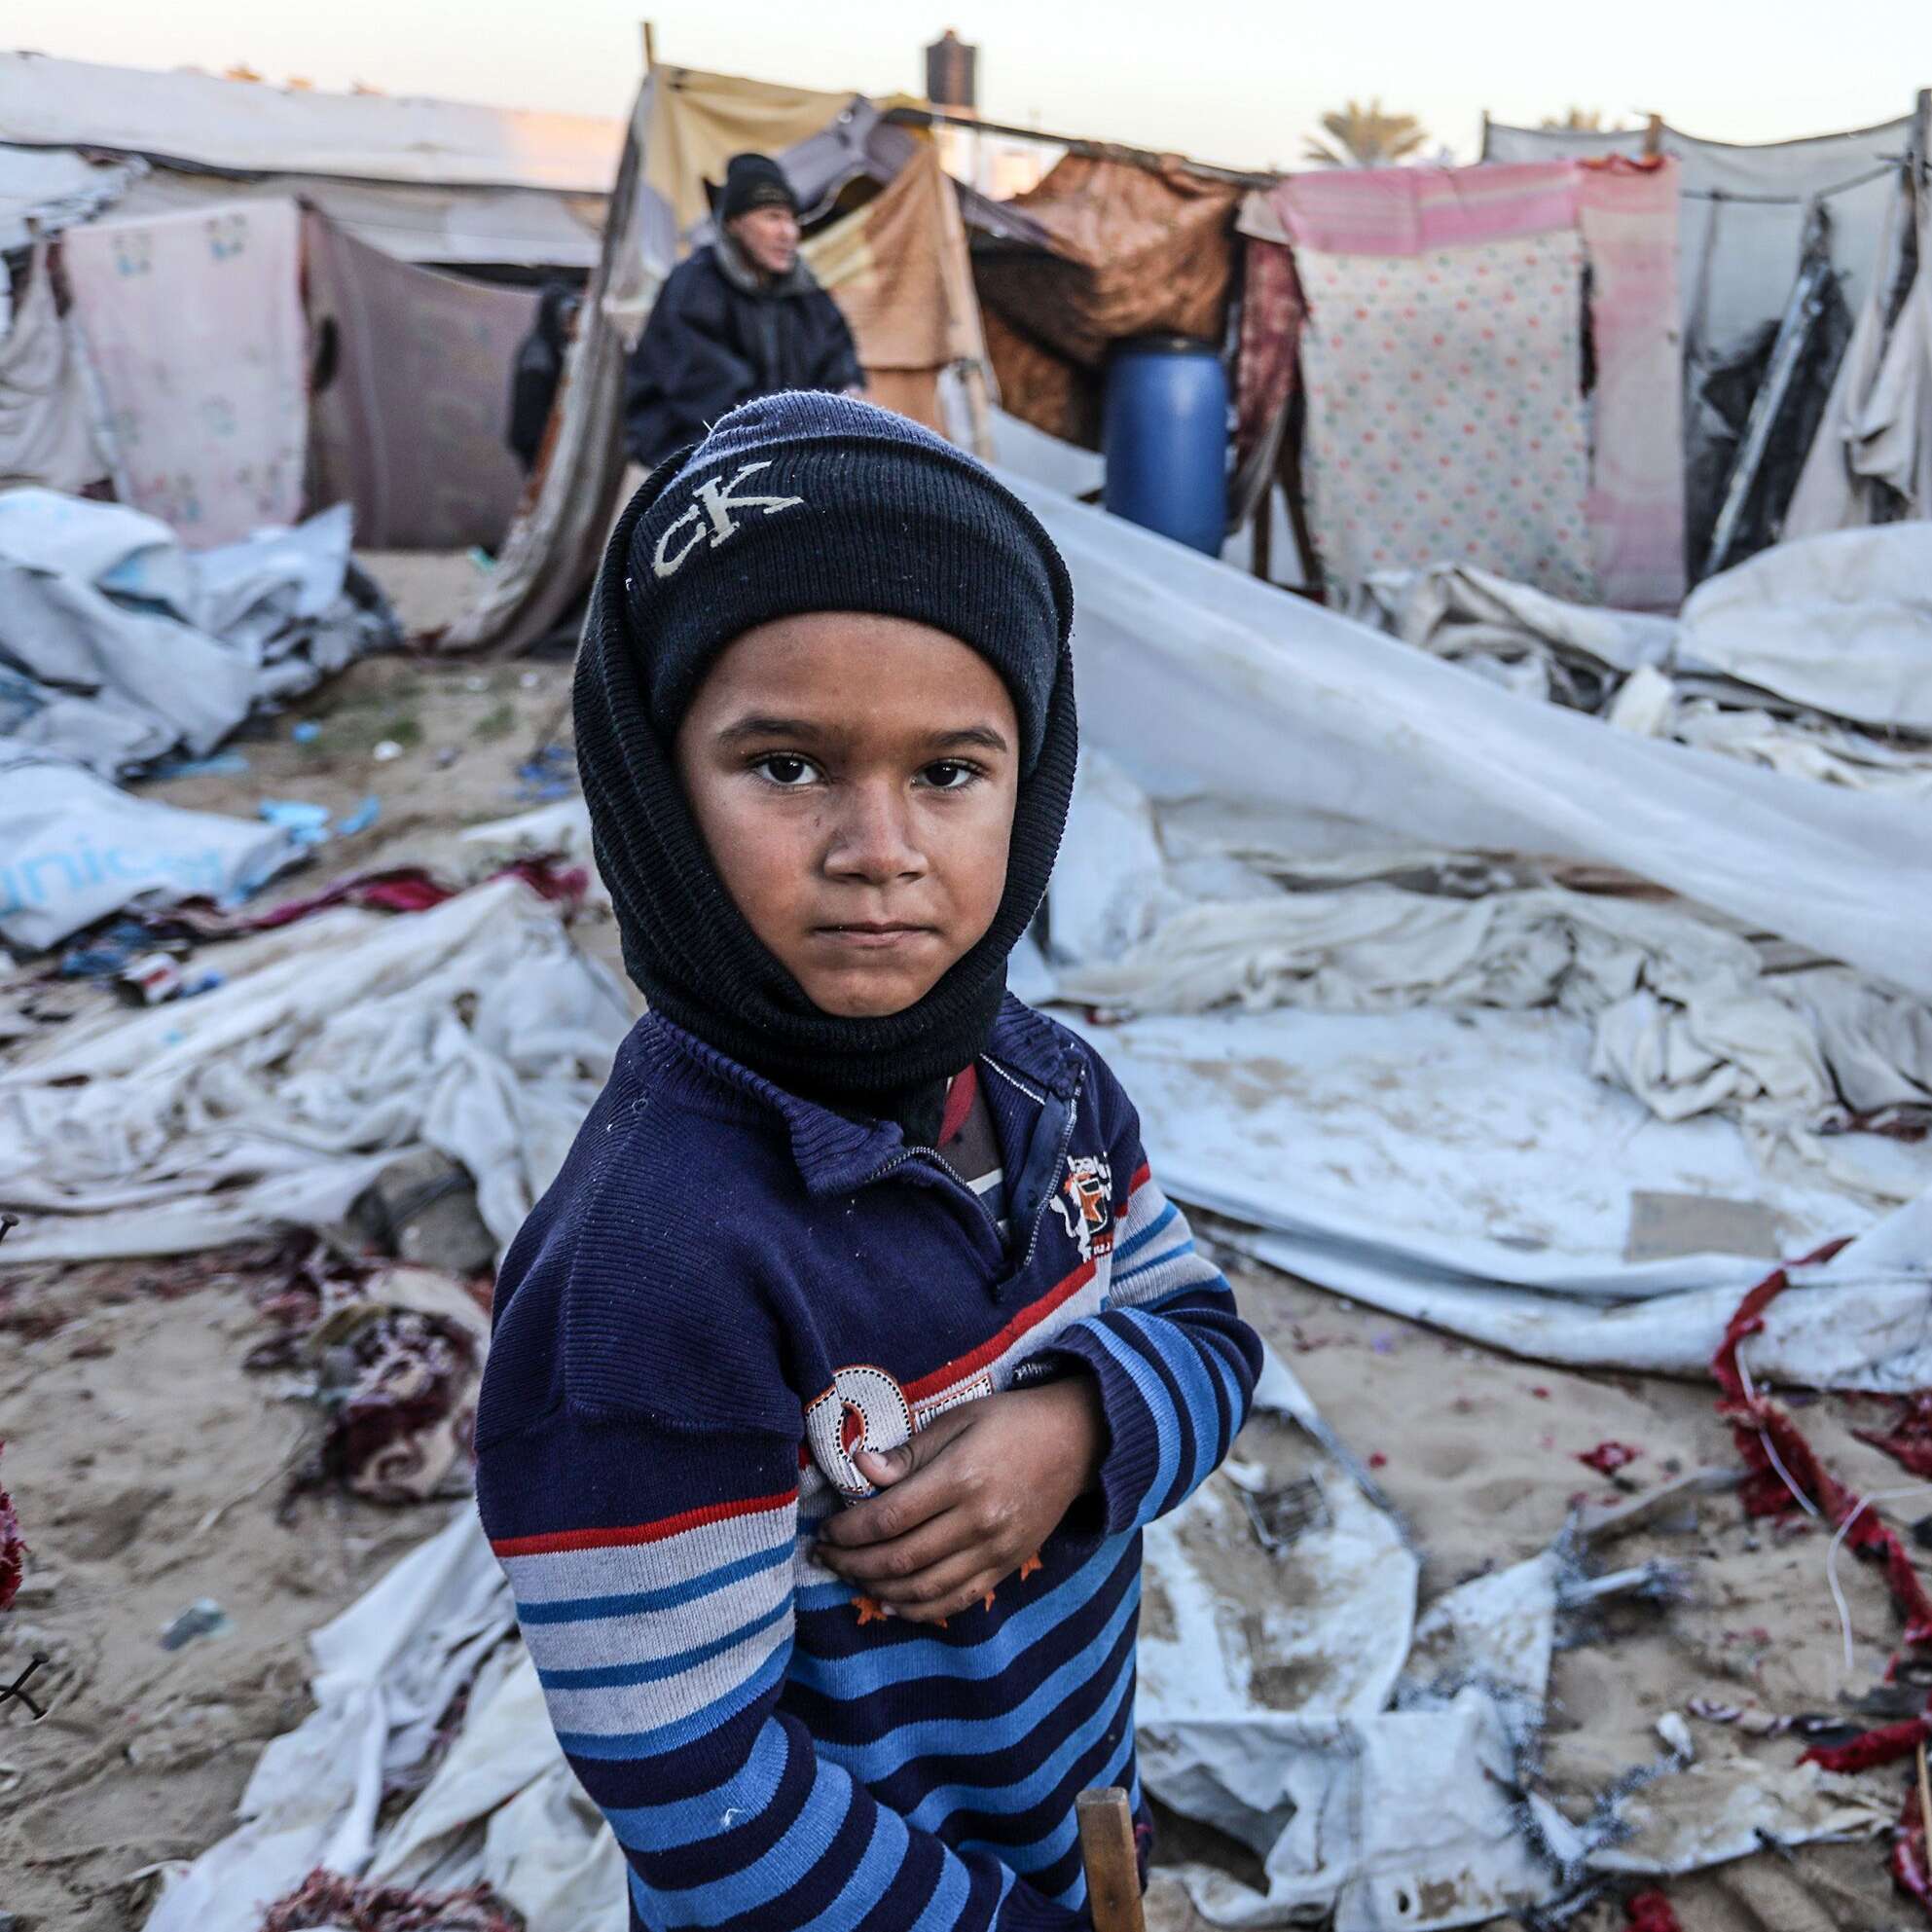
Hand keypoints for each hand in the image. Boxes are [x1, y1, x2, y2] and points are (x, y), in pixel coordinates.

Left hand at [815, 1376, 1105, 1623]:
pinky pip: (956, 1600)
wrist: (1076, 1441)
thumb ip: (909, 1452)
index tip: (826, 1528)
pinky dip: (919, 1609)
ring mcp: (995, 1550)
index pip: (890, 1517)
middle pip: (901, 1558)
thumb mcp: (957, 1420)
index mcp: (961, 1478)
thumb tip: (861, 1469)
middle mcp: (978, 1521)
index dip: (850, 1530)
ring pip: (924, 1588)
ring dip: (878, 1588)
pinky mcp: (1007, 1567)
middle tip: (825, 1555)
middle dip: (853, 1562)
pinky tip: (892, 1603)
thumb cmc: (1009, 1422)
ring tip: (851, 1576)